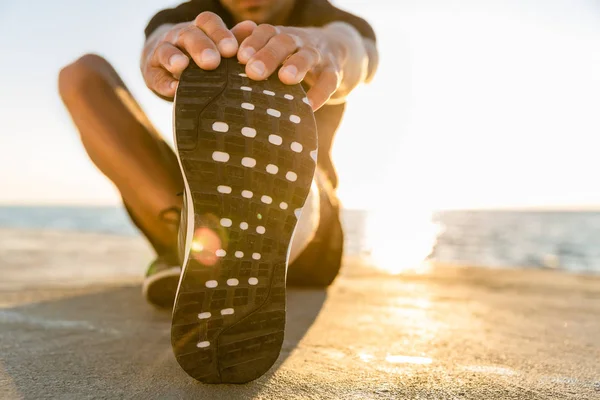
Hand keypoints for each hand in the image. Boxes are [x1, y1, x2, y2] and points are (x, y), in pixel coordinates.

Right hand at [141, 12, 255, 97]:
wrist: (166, 60)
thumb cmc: (201, 53)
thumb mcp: (216, 45)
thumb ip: (234, 39)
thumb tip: (252, 29)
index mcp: (200, 29)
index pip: (208, 22)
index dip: (219, 33)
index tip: (231, 49)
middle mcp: (180, 37)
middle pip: (189, 35)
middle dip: (200, 47)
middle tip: (212, 61)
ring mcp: (163, 52)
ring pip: (167, 51)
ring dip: (174, 58)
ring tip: (182, 66)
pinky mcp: (151, 72)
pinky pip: (156, 76)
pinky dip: (164, 83)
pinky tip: (173, 90)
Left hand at [237, 24, 346, 109]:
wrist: (336, 49)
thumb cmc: (290, 55)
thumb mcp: (272, 48)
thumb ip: (247, 50)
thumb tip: (219, 57)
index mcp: (278, 35)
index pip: (265, 32)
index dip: (252, 42)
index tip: (240, 57)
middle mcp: (298, 40)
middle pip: (284, 41)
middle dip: (269, 55)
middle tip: (253, 71)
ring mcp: (318, 54)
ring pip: (308, 55)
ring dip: (297, 65)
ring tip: (286, 78)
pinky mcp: (334, 71)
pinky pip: (329, 80)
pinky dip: (320, 92)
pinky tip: (309, 106)